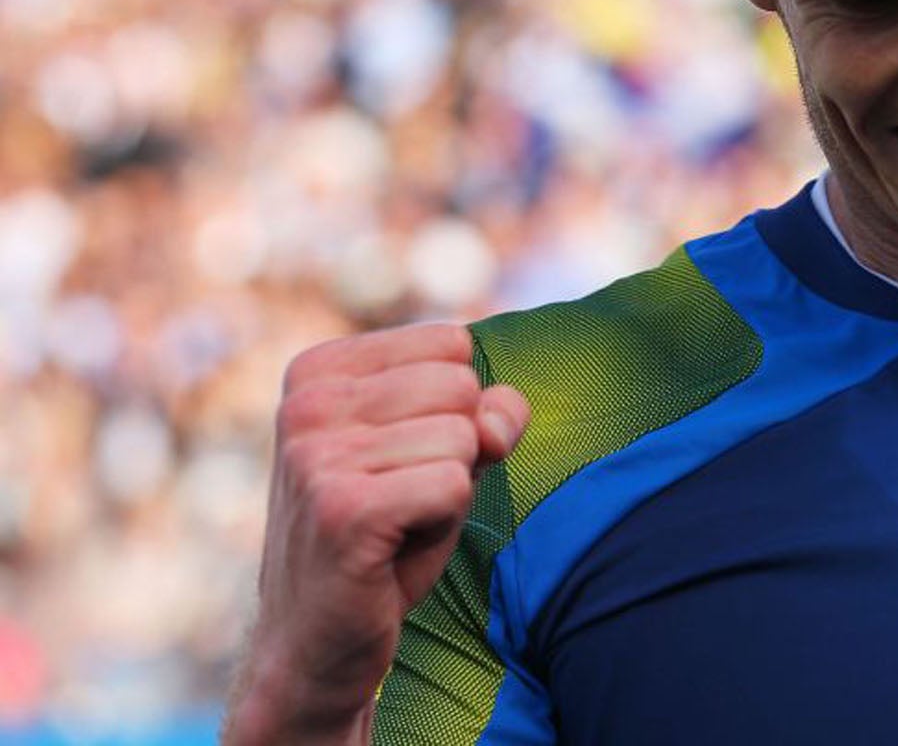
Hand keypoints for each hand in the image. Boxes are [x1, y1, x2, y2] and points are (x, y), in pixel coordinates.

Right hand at [224, 323, 528, 745]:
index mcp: (319, 372)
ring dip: (447, 493)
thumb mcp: (443, 453)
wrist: (314, 643)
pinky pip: (454, 484)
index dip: (452, 410)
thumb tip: (500, 419)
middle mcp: (306, 404)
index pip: (451, 344)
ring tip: (393, 527)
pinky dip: (444, 523)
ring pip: (462, 438)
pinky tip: (391, 551)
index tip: (398, 461)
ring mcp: (317, 456)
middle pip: (461, 386)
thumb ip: (487, 412)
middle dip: (454, 451)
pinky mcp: (342, 510)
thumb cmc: (385, 537)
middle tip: (399, 501)